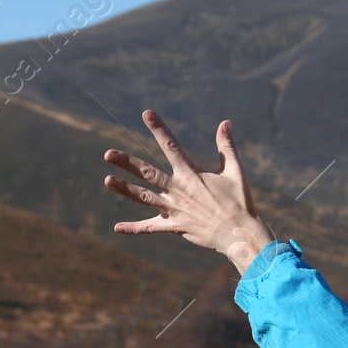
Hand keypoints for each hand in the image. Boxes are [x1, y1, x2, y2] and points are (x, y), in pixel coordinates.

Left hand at [102, 111, 272, 273]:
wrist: (239, 234)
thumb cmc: (240, 202)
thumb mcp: (235, 171)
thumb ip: (226, 147)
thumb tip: (225, 123)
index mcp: (191, 174)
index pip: (171, 146)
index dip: (158, 129)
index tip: (146, 114)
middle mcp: (178, 190)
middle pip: (147, 173)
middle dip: (127, 162)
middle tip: (108, 154)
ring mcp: (174, 209)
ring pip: (144, 197)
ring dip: (124, 189)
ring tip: (107, 180)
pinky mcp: (175, 226)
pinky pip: (151, 227)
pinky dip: (135, 228)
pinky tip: (117, 227)